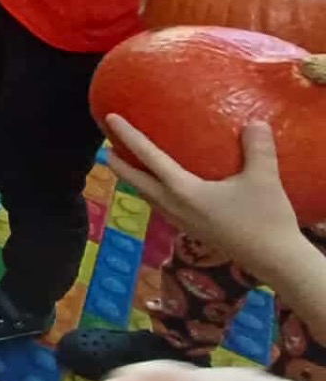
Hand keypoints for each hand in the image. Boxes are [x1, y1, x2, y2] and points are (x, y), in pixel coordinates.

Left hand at [103, 115, 304, 275]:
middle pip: (136, 181)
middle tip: (105, 146)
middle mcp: (174, 205)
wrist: (275, 261)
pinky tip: (162, 187)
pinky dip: (151, 190)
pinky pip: (160, 205)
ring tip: (126, 164)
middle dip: (118, 163)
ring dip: (133, 179)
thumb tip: (255, 122)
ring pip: (146, 195)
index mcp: (183, 190)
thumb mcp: (263, 178)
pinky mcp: (191, 229)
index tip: (111, 118)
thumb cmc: (265, 219)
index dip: (128, 136)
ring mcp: (181, 221)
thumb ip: (258, 148)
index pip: (149, 157)